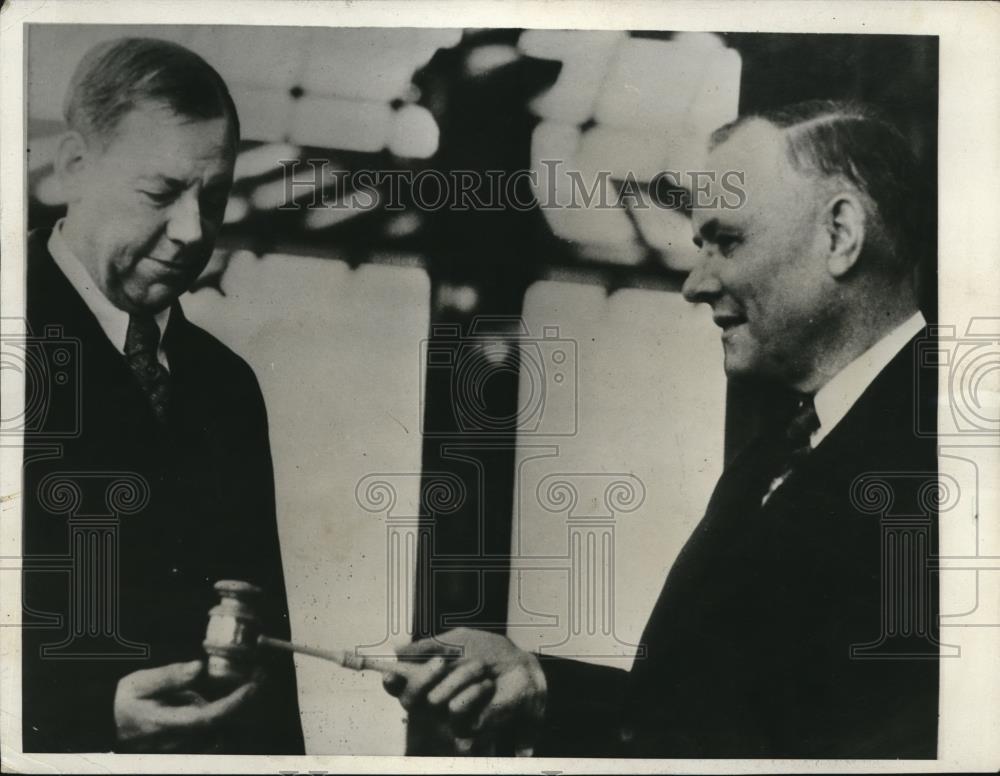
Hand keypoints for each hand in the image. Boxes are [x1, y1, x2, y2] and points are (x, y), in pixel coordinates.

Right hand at [114, 660, 258, 751]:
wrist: (103, 725)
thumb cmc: (121, 703)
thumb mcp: (140, 683)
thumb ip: (171, 676)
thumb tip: (199, 667)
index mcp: (168, 723)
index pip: (211, 717)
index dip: (236, 702)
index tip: (254, 683)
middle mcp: (179, 739)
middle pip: (223, 724)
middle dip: (245, 702)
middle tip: (259, 677)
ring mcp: (182, 745)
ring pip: (219, 729)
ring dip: (234, 708)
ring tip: (244, 683)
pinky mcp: (184, 745)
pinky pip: (211, 731)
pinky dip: (222, 714)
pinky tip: (225, 696)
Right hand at [386, 628, 546, 751]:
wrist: (520, 666)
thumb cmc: (489, 653)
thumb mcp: (457, 639)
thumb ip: (428, 645)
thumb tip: (397, 649)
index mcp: (428, 679)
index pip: (400, 686)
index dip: (391, 682)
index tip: (390, 673)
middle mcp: (433, 700)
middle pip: (408, 700)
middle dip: (422, 678)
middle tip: (440, 663)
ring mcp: (448, 717)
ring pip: (435, 700)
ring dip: (461, 676)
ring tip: (481, 669)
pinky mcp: (466, 728)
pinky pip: (456, 710)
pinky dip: (472, 692)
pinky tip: (486, 685)